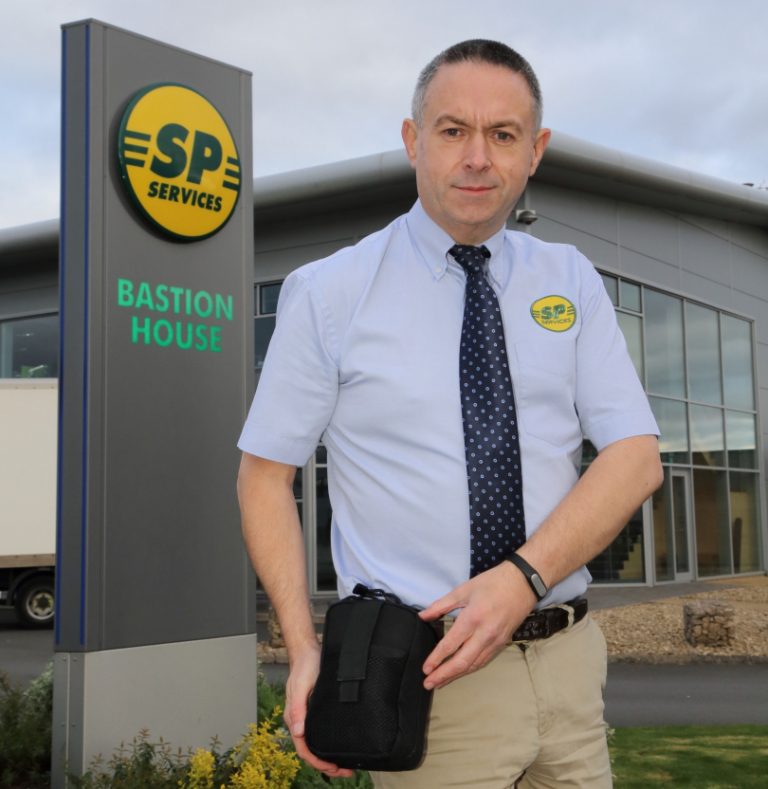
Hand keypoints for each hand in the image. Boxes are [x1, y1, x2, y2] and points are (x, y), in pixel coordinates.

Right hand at [283, 645, 355, 778]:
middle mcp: (299, 720)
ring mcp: (306, 716)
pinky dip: (329, 743)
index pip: (304, 748)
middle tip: (347, 772)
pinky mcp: (314, 710)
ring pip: (315, 743)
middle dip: (327, 765)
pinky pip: (319, 732)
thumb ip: (298, 708)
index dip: (318, 762)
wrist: (308, 650)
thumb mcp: (302, 685)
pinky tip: (340, 745)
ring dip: (328, 757)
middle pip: (310, 750)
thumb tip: (297, 732)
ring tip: (346, 765)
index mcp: (294, 717)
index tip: (334, 769)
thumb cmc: (305, 666)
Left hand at [418, 562, 536, 689]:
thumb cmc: (492, 583)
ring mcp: (495, 641)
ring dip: (456, 675)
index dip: (436, 659)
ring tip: (440, 682)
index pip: (451, 645)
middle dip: (444, 675)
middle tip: (428, 684)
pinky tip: (460, 672)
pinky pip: (484, 660)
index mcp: (473, 618)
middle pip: (462, 661)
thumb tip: (422, 616)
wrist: (523, 584)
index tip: (425, 669)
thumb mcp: (464, 589)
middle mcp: (485, 634)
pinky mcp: (502, 643)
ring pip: (474, 664)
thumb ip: (441, 605)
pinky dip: (470, 669)